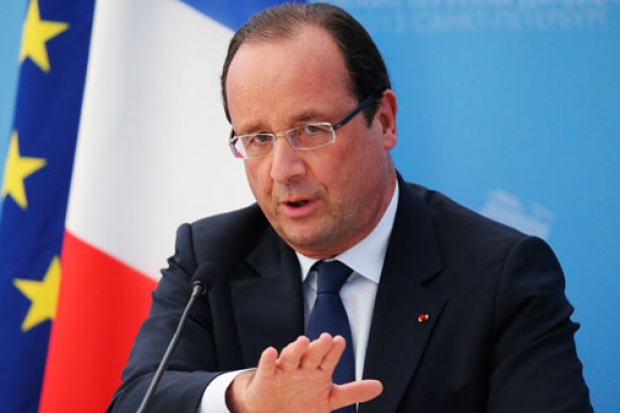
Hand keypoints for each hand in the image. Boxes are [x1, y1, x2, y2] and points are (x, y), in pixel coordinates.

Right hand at [227, 334, 382, 412]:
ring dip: (296, 349)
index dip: (334, 351)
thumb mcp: (329, 399)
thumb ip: (352, 392)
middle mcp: (302, 368)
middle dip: (318, 347)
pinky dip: (268, 360)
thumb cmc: (301, 402)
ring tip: (304, 341)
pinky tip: (271, 352)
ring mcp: (284, 371)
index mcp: (319, 371)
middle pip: (311, 355)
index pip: (329, 358)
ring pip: (291, 357)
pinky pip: (267, 367)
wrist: (272, 412)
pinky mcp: (266, 378)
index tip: (340, 341)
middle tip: (326, 339)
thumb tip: (378, 386)